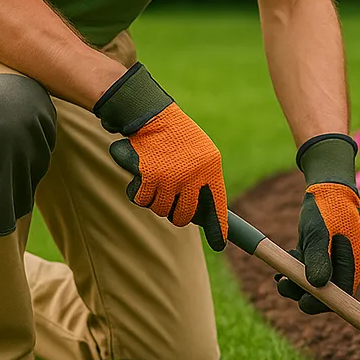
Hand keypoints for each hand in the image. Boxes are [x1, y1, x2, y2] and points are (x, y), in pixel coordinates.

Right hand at [96, 63, 227, 250]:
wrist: (151, 115)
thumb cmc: (177, 137)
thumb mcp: (201, 154)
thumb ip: (203, 180)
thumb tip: (204, 213)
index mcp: (211, 170)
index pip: (217, 207)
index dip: (218, 229)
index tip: (220, 244)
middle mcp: (194, 176)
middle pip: (185, 216)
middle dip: (176, 215)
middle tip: (171, 204)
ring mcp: (172, 178)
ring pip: (161, 210)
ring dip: (155, 202)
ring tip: (155, 183)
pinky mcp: (150, 177)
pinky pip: (143, 200)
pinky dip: (139, 193)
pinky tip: (141, 179)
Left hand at [276, 134, 359, 313]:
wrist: (325, 188)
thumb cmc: (325, 208)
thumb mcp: (318, 233)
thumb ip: (318, 258)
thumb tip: (317, 286)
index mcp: (353, 263)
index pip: (342, 296)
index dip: (323, 303)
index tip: (302, 302)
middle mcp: (345, 266)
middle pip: (326, 294)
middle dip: (302, 293)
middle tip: (282, 283)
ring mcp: (333, 263)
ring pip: (313, 286)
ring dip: (294, 284)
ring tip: (279, 274)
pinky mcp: (320, 258)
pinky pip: (307, 275)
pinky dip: (293, 275)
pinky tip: (280, 269)